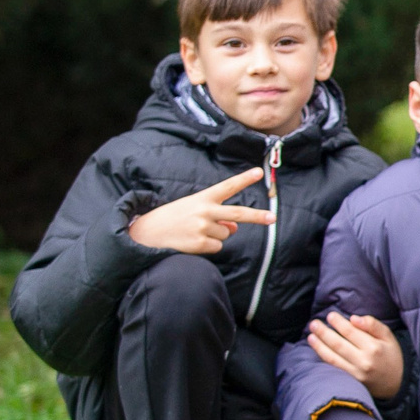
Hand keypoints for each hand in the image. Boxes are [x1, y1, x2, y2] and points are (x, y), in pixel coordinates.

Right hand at [126, 169, 273, 254]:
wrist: (146, 232)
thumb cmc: (174, 218)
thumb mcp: (194, 210)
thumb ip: (217, 215)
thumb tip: (235, 228)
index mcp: (203, 198)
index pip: (227, 186)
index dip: (244, 179)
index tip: (259, 172)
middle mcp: (205, 211)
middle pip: (238, 213)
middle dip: (257, 217)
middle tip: (272, 218)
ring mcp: (202, 227)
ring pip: (226, 234)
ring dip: (216, 236)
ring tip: (194, 232)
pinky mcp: (199, 243)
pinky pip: (217, 247)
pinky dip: (209, 247)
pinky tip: (192, 241)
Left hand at [306, 311, 404, 400]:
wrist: (397, 383)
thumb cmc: (391, 356)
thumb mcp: (388, 336)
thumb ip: (372, 325)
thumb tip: (353, 318)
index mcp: (374, 347)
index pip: (351, 332)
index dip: (338, 323)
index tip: (330, 315)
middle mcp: (363, 361)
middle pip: (338, 344)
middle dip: (323, 332)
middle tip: (314, 323)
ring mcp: (356, 373)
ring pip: (332, 357)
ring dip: (319, 345)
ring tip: (310, 335)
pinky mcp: (351, 381)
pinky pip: (334, 367)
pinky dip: (323, 357)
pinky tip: (317, 349)